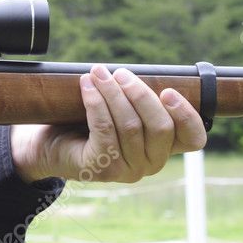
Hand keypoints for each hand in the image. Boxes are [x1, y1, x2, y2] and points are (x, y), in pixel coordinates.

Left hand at [11, 65, 207, 183]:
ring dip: (113, 94)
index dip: (187, 115)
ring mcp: (129, 170)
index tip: (169, 91)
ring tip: (99, 72)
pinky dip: (96, 103)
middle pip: (160, 127)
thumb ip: (135, 98)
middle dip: (141, 95)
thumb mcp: (119, 109)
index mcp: (164, 148)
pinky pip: (104, 129)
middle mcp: (152, 163)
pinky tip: (87, 85)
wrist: (49, 146)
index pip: (193, 138)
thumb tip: (135, 72)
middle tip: (121, 73)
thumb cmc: (86, 123)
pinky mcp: (102, 169)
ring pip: (130, 126)